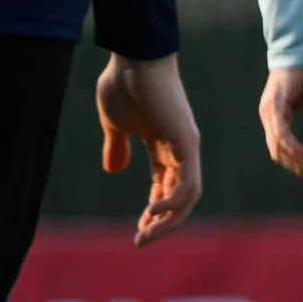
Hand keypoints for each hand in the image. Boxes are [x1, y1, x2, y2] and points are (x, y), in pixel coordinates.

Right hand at [96, 52, 201, 244]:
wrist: (132, 60)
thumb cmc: (123, 87)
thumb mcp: (115, 125)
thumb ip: (117, 147)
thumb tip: (114, 170)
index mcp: (163, 147)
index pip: (166, 188)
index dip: (154, 211)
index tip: (139, 229)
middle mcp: (181, 150)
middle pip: (179, 197)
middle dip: (162, 223)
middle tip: (142, 241)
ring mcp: (187, 146)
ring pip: (187, 195)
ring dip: (168, 219)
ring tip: (146, 234)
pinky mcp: (187, 141)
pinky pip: (188, 180)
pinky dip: (174, 201)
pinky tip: (152, 211)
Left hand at [261, 61, 302, 178]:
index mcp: (276, 117)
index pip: (282, 148)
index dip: (297, 162)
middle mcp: (269, 116)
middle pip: (278, 151)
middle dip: (297, 166)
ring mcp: (270, 110)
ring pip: (278, 145)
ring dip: (296, 160)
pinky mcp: (276, 104)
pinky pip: (280, 132)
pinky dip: (292, 146)